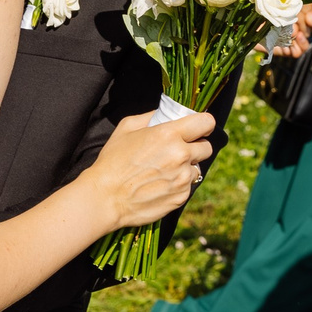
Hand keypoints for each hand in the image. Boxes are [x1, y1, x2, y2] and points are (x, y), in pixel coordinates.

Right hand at [85, 109, 215, 232]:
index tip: (198, 128)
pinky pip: (188, 186)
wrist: (106, 198)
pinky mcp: (181, 197)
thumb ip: (151, 117)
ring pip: (197, 168)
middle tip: (178, 150)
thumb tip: (166, 114)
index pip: (206, 122)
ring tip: (164, 170)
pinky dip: (178, 184)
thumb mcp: (126, 128)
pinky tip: (159, 184)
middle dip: (195, 146)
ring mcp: (183, 178)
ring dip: (186, 167)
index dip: (203, 124)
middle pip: (206, 147)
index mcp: (169, 134)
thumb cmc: (112, 161)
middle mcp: (181, 155)